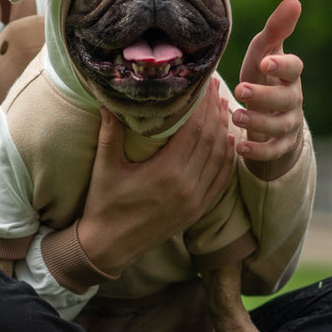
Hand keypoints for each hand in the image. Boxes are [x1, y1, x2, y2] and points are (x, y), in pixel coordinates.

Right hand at [77, 79, 234, 275]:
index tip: (203, 84)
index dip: (202, 105)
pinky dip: (228, 159)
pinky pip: (221, 181)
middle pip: (211, 140)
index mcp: (166, 173)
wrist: (109, 247)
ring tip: (222, 108)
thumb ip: (110, 133)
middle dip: (215, 112)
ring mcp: (195, 201)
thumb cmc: (103, 204)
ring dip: (225, 131)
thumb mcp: (104, 168)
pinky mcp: (197, 212)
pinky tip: (228, 142)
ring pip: (220, 159)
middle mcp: (187, 187)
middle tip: (216, 89)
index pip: (194, 130)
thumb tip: (107, 100)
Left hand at [232, 0, 303, 163]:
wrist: (267, 112)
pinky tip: (238, 148)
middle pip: (285, 99)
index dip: (282, 65)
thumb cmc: (263, 75)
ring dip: (258, 122)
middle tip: (242, 91)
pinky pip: (273, 151)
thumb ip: (276, 30)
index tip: (265, 62)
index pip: (294, 67)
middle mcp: (293, 99)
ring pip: (279, 126)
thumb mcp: (264, 53)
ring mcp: (289, 123)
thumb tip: (294, 0)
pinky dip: (257, 151)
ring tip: (236, 117)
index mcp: (289, 74)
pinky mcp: (281, 145)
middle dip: (264, 96)